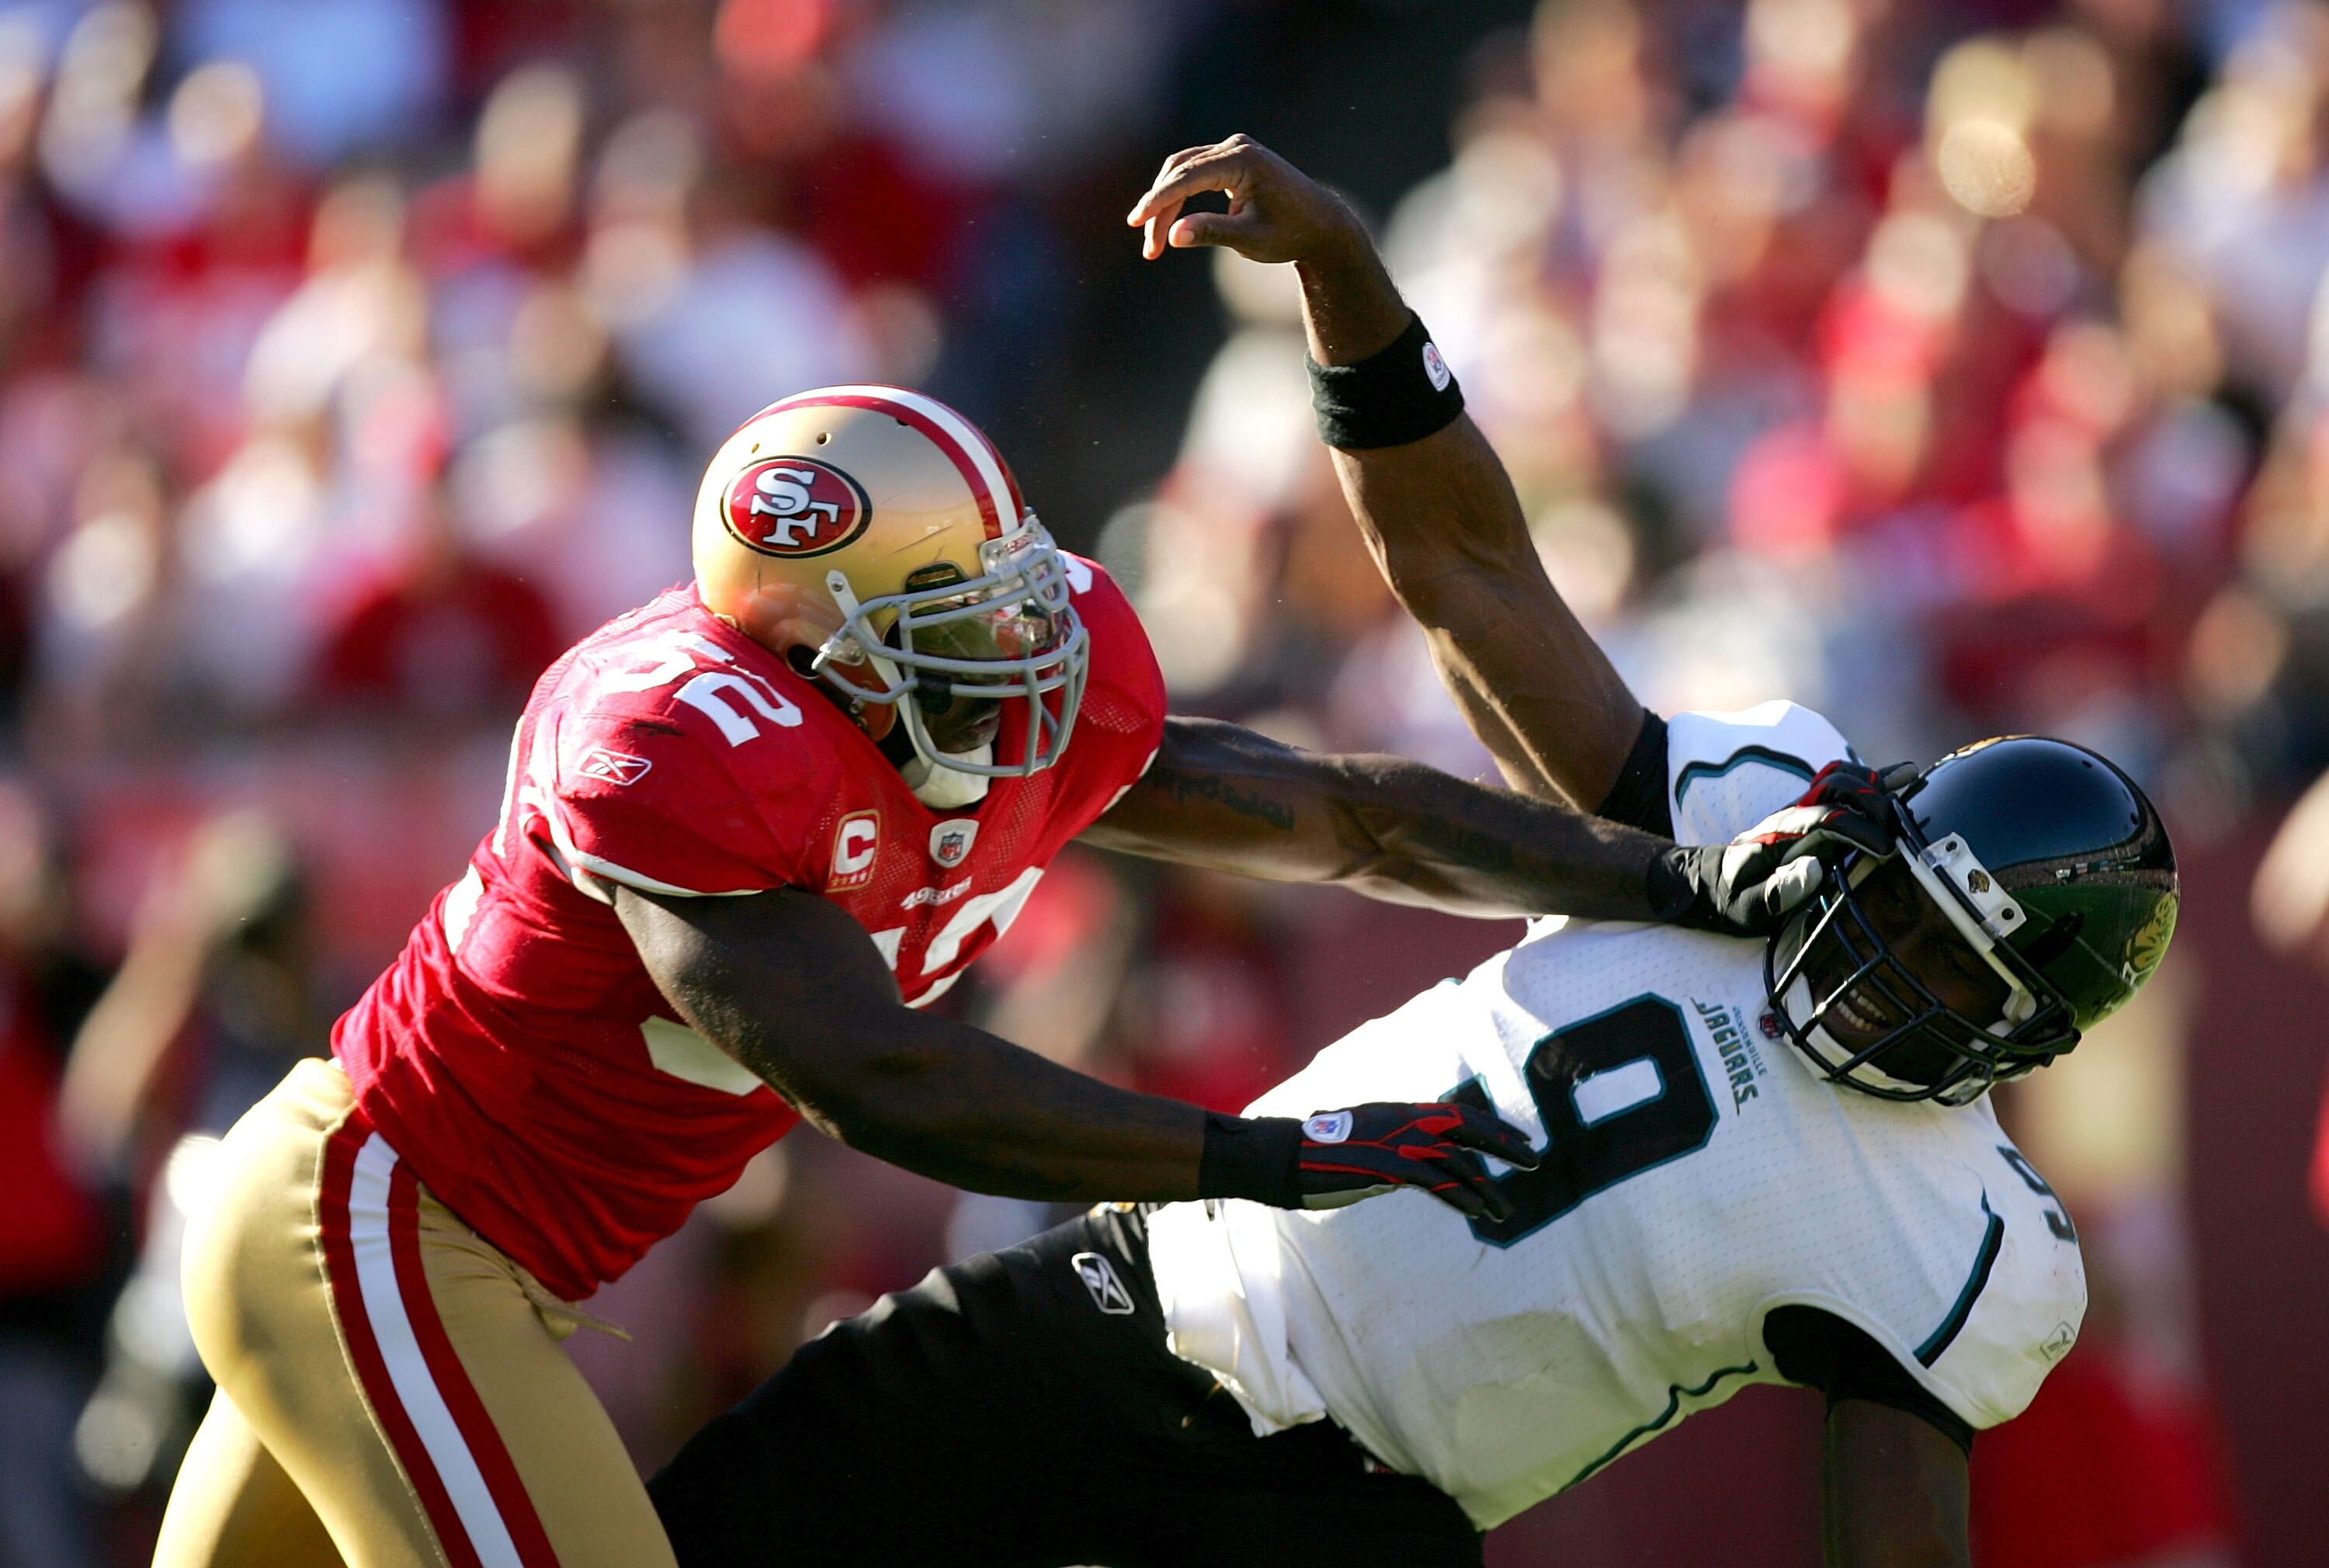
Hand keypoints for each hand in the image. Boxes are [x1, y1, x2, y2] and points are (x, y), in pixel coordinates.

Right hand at [1125, 134, 1367, 267]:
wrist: (1322, 225)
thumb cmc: (1290, 233)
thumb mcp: (1250, 238)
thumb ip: (1211, 233)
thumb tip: (1173, 235)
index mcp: (1243, 160)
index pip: (1188, 177)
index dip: (1159, 200)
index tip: (1136, 222)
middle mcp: (1236, 147)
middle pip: (1181, 173)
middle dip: (1160, 210)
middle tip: (1149, 250)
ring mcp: (1234, 150)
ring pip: (1184, 172)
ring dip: (1166, 205)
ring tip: (1155, 244)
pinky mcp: (1232, 159)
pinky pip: (1195, 174)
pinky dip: (1180, 197)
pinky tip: (1168, 224)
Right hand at [1292, 1101, 1539, 1221]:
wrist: (1283, 1156)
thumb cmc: (1317, 1154)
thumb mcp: (1364, 1144)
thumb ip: (1392, 1148)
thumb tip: (1413, 1168)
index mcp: (1399, 1111)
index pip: (1457, 1113)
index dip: (1492, 1126)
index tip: (1519, 1139)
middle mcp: (1402, 1120)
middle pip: (1466, 1125)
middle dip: (1503, 1142)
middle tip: (1534, 1160)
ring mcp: (1395, 1141)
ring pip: (1455, 1158)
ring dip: (1484, 1186)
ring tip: (1503, 1211)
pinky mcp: (1385, 1166)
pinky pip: (1433, 1181)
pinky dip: (1459, 1196)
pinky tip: (1476, 1212)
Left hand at [1648, 762, 1899, 936]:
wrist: (1709, 882)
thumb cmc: (1731, 900)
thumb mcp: (1746, 908)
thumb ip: (1776, 894)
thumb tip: (1814, 868)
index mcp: (1779, 834)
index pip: (1826, 818)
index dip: (1859, 829)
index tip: (1887, 849)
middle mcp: (1792, 813)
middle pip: (1837, 786)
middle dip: (1874, 801)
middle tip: (1903, 828)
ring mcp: (1801, 808)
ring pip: (1840, 776)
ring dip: (1876, 780)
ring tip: (1912, 786)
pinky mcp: (1811, 810)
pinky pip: (1843, 783)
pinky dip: (1874, 777)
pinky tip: (1905, 776)